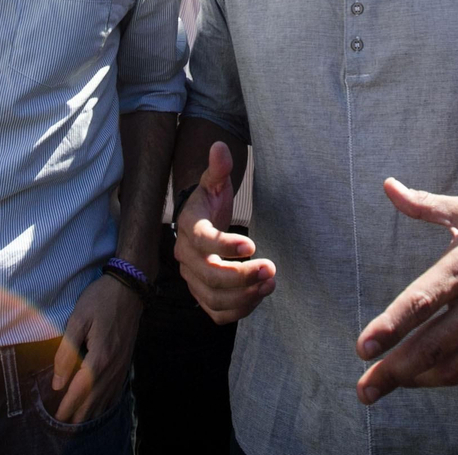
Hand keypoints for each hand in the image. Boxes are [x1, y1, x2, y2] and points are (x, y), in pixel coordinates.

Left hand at [50, 274, 141, 422]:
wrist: (130, 287)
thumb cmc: (100, 299)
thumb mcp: (78, 320)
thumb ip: (66, 352)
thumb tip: (58, 382)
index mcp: (99, 356)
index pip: (81, 389)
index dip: (69, 404)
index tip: (58, 417)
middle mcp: (113, 365)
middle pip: (95, 398)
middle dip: (80, 413)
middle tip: (66, 424)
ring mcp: (123, 364)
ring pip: (107, 396)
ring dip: (93, 410)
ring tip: (80, 421)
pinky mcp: (127, 360)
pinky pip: (117, 388)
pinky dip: (108, 400)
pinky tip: (102, 405)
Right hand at [173, 141, 274, 323]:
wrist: (200, 224)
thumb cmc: (210, 202)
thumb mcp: (215, 182)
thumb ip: (218, 168)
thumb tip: (220, 145)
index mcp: (190, 228)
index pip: (203, 241)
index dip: (225, 246)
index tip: (252, 245)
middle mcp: (186, 258)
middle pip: (209, 276)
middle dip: (242, 276)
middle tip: (271, 268)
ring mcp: (193, 280)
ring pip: (214, 298)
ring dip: (244, 295)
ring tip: (270, 282)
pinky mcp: (203, 295)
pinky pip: (217, 313)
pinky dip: (239, 310)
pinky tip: (260, 295)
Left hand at [354, 180, 457, 404]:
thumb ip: (423, 205)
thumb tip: (387, 185)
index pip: (421, 302)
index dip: (390, 328)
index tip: (363, 348)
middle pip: (432, 346)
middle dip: (392, 372)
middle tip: (363, 390)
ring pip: (452, 368)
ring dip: (416, 381)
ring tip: (385, 386)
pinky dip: (447, 379)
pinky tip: (426, 377)